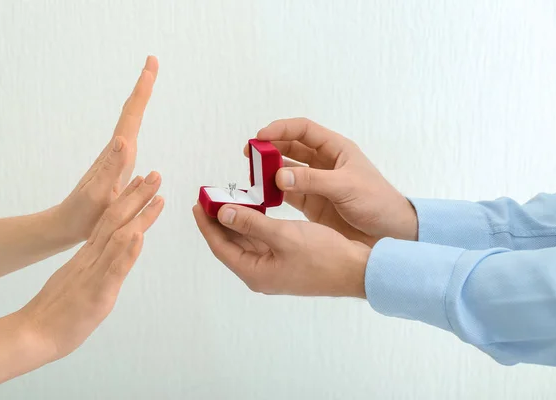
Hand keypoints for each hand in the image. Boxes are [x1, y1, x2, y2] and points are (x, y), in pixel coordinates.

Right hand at [19, 172, 162, 360]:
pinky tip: (139, 235)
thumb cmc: (59, 312)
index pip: (110, 221)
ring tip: (155, 195)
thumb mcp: (81, 283)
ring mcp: (95, 273)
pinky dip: (127, 251)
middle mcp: (92, 258)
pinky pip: (114, 268)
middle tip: (154, 175)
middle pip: (117, 220)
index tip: (140, 182)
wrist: (34, 333)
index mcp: (89, 256)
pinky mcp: (97, 291)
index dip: (126, 201)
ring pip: (119, 237)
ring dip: (139, 215)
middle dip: (137, 197)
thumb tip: (109, 258)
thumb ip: (95, 268)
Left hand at [55, 56, 158, 243]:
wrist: (66, 227)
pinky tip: (136, 129)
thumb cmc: (83, 215)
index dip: (142, 91)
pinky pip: (130, 137)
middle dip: (143, 87)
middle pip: (130, 112)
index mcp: (115, 154)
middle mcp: (116, 151)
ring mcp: (116, 158)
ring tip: (148, 83)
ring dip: (139, 101)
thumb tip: (124, 139)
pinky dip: (135, 122)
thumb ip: (111, 168)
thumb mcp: (98, 194)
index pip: (131, 116)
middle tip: (152, 63)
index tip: (151, 65)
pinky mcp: (117, 168)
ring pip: (130, 122)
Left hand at [193, 203, 369, 296]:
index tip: (197, 204)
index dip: (207, 225)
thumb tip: (223, 213)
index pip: (220, 247)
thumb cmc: (324, 256)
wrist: (357, 271)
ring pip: (246, 243)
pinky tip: (255, 210)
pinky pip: (262, 243)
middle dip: (220, 220)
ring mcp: (273, 269)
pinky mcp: (285, 262)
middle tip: (211, 197)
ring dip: (238, 222)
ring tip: (230, 199)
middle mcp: (260, 274)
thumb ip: (251, 224)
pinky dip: (255, 226)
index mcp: (255, 272)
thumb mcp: (284, 235)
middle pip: (231, 244)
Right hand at [245, 118, 416, 245]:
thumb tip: (279, 175)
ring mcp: (317, 183)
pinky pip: (288, 192)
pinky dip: (274, 192)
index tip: (260, 137)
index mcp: (336, 150)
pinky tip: (262, 195)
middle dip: (270, 148)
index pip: (303, 130)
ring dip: (269, 170)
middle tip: (250, 155)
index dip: (281, 129)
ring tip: (253, 176)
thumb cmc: (377, 203)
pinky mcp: (312, 203)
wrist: (391, 233)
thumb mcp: (346, 187)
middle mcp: (324, 163)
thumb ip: (312, 180)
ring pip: (286, 170)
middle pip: (290, 147)